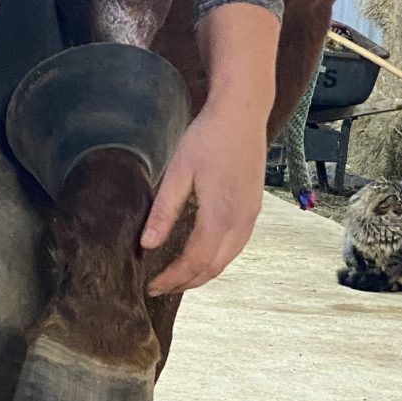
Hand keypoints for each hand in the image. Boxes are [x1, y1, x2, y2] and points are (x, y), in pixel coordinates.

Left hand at [141, 105, 266, 295]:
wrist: (243, 112)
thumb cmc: (209, 136)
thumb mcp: (179, 172)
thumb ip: (164, 211)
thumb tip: (147, 244)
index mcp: (220, 215)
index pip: (194, 261)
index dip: (173, 278)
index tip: (152, 286)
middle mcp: (241, 220)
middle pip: (214, 267)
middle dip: (187, 282)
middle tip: (162, 287)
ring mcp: (251, 214)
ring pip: (228, 258)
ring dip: (204, 272)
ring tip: (179, 276)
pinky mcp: (254, 206)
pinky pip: (237, 244)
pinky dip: (218, 257)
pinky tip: (203, 254)